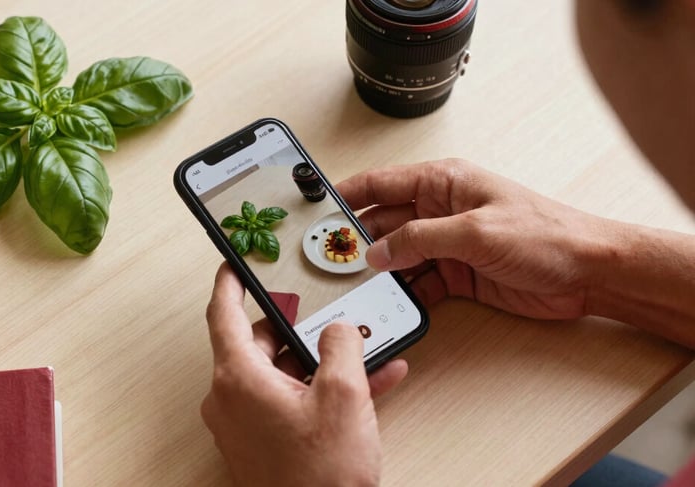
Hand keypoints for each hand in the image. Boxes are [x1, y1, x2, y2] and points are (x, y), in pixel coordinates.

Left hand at [201, 263, 408, 486]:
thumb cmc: (321, 476)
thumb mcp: (344, 395)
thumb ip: (342, 345)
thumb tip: (339, 331)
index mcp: (238, 378)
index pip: (222, 313)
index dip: (229, 282)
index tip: (234, 264)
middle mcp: (232, 399)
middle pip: (260, 344)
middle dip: (299, 329)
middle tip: (323, 315)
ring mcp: (245, 424)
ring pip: (283, 374)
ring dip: (323, 364)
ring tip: (365, 355)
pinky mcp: (262, 442)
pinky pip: (291, 402)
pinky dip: (322, 392)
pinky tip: (370, 386)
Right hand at [337, 159, 610, 319]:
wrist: (588, 273)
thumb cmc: (545, 234)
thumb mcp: (476, 231)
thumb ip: (421, 238)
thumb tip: (378, 250)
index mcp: (444, 183)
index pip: (383, 183)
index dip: (349, 194)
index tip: (320, 210)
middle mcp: (440, 211)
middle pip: (384, 223)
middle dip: (358, 240)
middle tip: (331, 259)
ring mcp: (447, 244)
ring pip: (398, 255)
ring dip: (380, 270)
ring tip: (354, 285)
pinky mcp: (457, 274)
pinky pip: (419, 283)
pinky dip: (405, 293)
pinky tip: (392, 303)